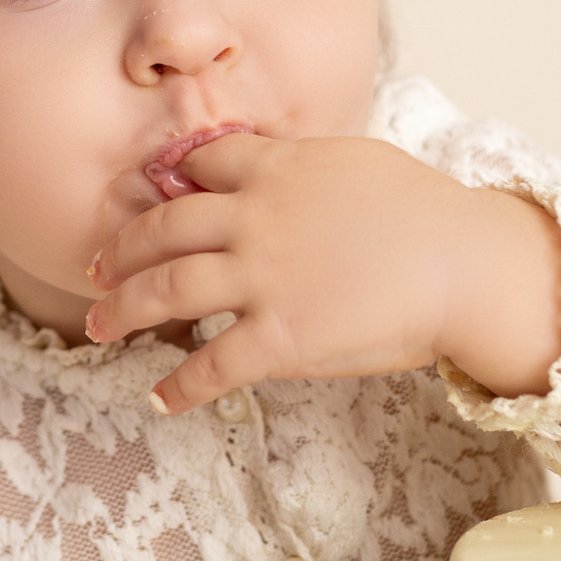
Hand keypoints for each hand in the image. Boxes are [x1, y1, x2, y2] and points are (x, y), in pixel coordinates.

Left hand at [85, 133, 560, 414]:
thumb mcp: (352, 161)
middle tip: (95, 268)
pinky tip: (159, 398)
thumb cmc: (423, 211)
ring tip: (98, 326)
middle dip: (119, 251)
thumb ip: (297, 165)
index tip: (147, 204)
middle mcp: (255, 219)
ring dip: (123, 310)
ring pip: (167, 291)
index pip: (200, 164)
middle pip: (162, 228)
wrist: (466, 264)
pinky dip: (179, 386)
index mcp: (275, 168)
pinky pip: (212, 365)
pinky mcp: (282, 338)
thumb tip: (268, 167)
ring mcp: (264, 279)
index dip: (168, 183)